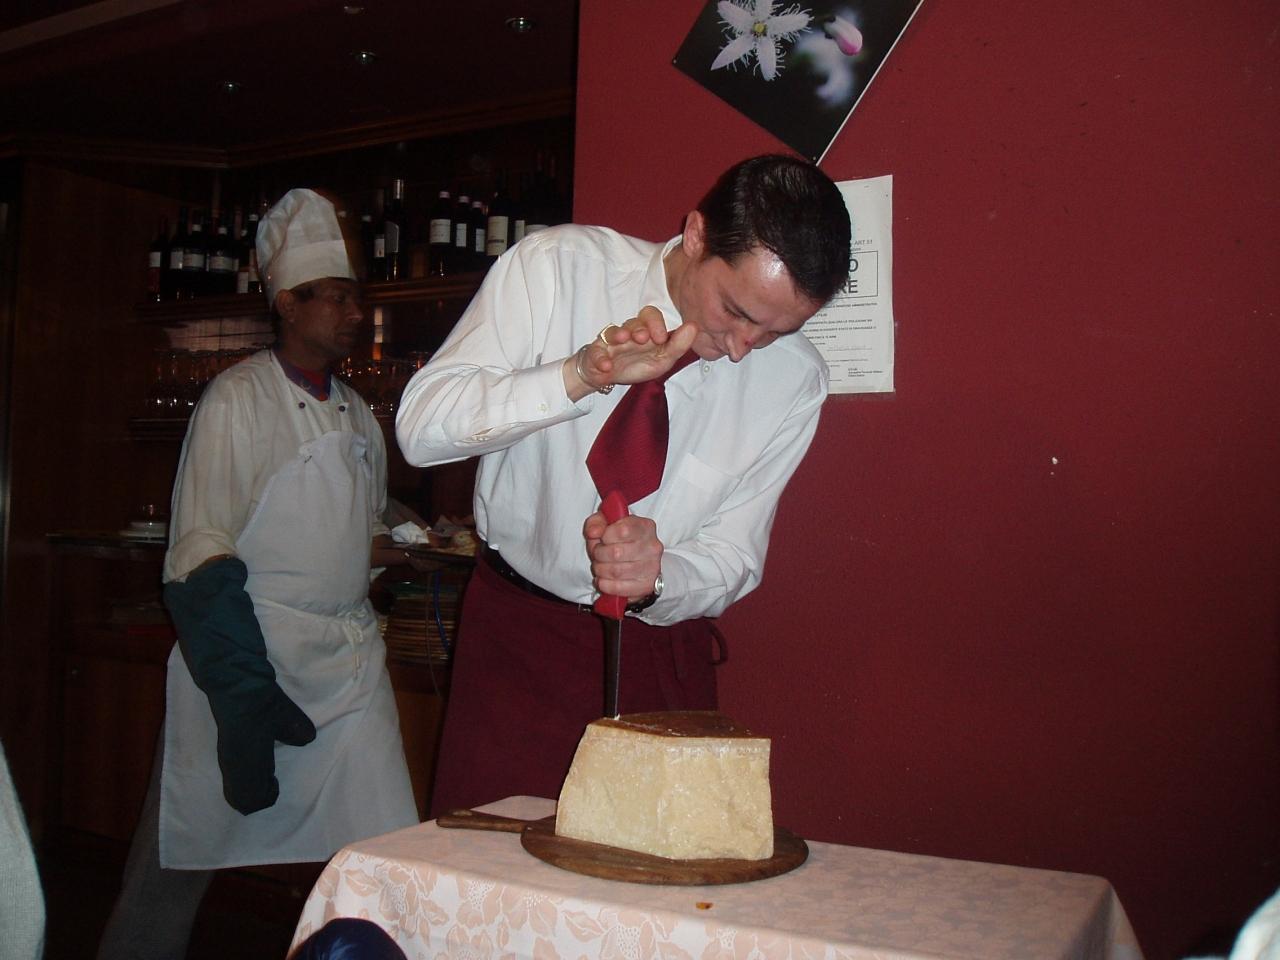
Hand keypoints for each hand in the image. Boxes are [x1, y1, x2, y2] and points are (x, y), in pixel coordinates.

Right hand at [566, 306, 699, 397]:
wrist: (608, 377)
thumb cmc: (636, 364)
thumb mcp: (662, 360)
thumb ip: (678, 345)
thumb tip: (694, 327)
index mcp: (646, 331)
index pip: (651, 315)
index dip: (656, 323)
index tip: (661, 337)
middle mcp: (628, 332)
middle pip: (633, 320)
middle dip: (639, 326)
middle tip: (643, 338)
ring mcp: (610, 342)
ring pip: (613, 331)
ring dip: (619, 334)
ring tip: (624, 340)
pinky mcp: (596, 353)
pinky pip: (595, 352)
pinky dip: (600, 358)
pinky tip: (606, 365)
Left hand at [583, 509, 662, 601]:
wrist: (639, 562)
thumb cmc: (621, 541)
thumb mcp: (607, 525)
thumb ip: (596, 522)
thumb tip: (594, 532)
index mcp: (645, 527)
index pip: (622, 530)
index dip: (606, 536)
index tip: (603, 538)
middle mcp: (652, 547)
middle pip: (616, 552)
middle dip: (599, 554)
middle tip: (598, 554)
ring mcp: (651, 568)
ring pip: (615, 572)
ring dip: (600, 570)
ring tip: (600, 566)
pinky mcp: (646, 585)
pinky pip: (618, 588)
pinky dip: (604, 584)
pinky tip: (603, 579)